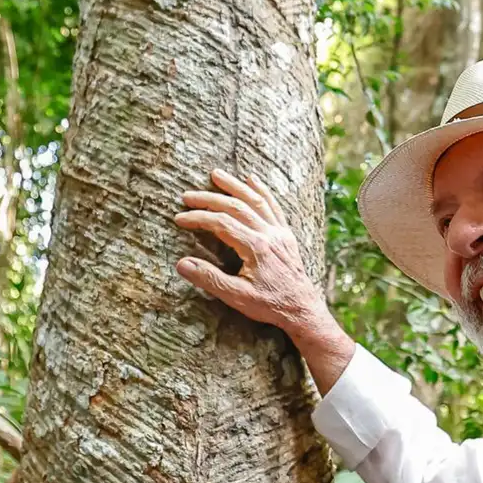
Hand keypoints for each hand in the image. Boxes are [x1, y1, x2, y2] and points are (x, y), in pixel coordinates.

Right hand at [174, 171, 326, 338]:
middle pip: (236, 207)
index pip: (221, 224)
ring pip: (255, 200)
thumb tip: (181, 263)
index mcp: (255, 247)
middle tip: (188, 195)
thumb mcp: (237, 297)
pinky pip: (273, 205)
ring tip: (216, 174)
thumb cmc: (270, 305)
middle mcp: (268, 233)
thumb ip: (209, 279)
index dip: (199, 218)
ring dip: (235, 186)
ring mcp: (279, 231)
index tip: (180, 218)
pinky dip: (262, 190)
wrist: (302, 308)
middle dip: (210, 199)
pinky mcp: (286, 233)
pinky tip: (252, 179)